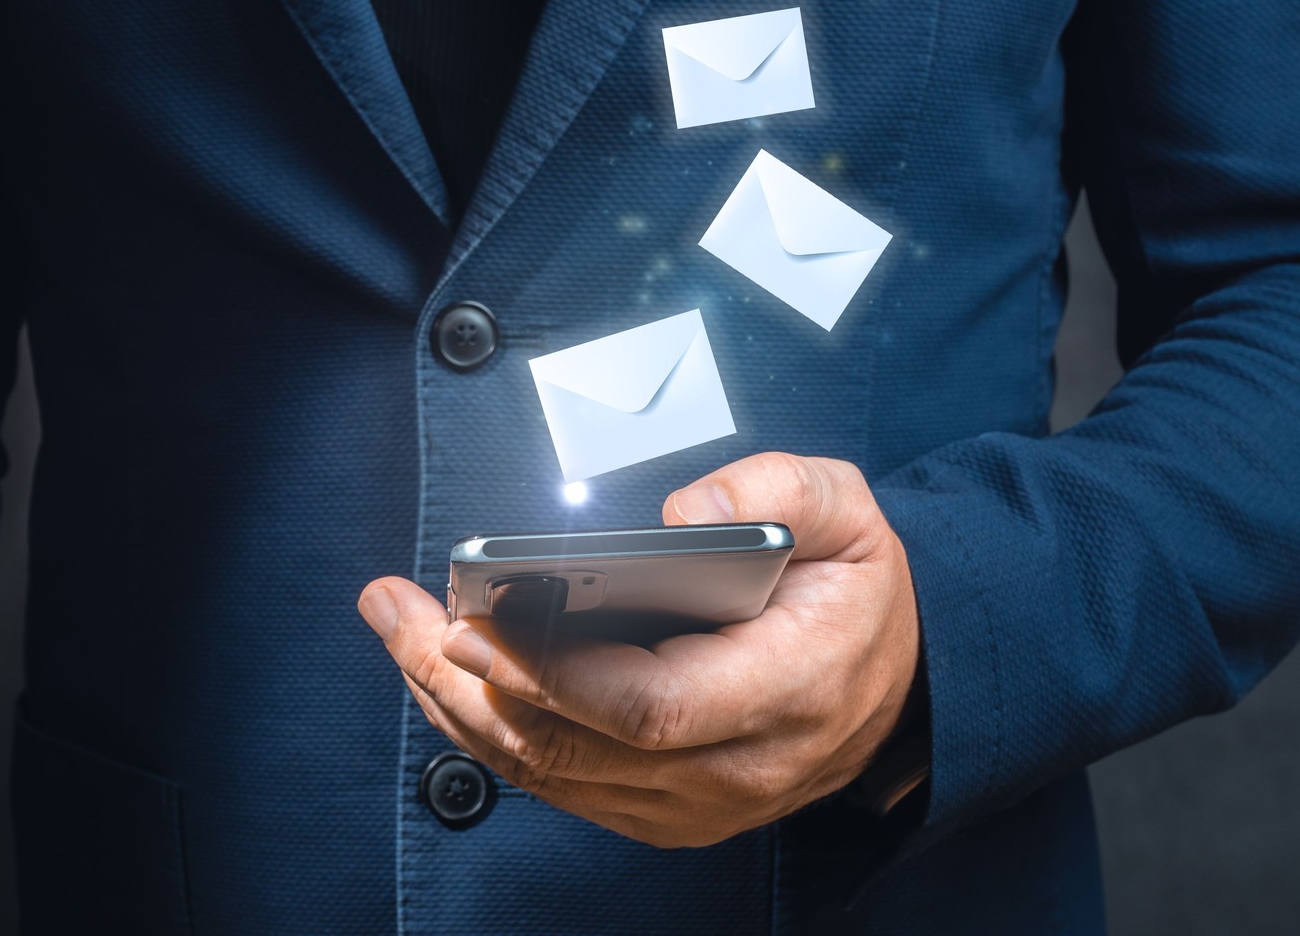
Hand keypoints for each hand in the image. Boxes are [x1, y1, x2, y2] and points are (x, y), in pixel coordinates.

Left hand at [357, 452, 922, 847]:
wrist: (901, 683)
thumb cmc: (858, 592)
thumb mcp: (849, 508)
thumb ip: (775, 488)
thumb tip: (680, 513)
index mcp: (787, 688)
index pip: (652, 704)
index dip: (552, 672)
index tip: (476, 621)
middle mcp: (738, 767)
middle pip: (577, 747)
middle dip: (469, 682)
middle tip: (399, 613)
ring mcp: (699, 803)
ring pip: (554, 774)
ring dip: (461, 708)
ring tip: (400, 632)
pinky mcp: (667, 811)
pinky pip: (563, 784)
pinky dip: (495, 734)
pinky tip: (448, 676)